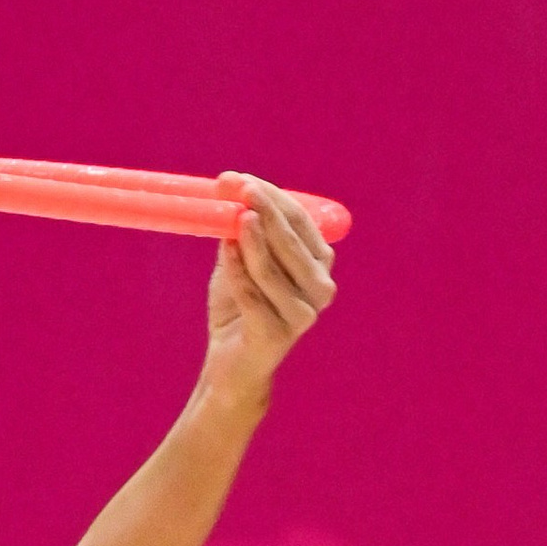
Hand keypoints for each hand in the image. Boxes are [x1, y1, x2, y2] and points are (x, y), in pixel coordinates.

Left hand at [204, 173, 336, 401]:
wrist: (229, 366)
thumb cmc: (238, 308)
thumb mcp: (240, 261)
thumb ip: (240, 230)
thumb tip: (230, 188)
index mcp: (319, 265)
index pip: (299, 220)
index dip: (270, 196)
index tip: (238, 179)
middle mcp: (321, 289)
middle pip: (292, 241)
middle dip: (265, 210)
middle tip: (239, 189)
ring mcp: (304, 315)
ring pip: (273, 269)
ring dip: (253, 241)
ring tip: (235, 218)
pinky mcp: (278, 337)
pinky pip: (253, 297)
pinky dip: (238, 272)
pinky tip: (225, 252)